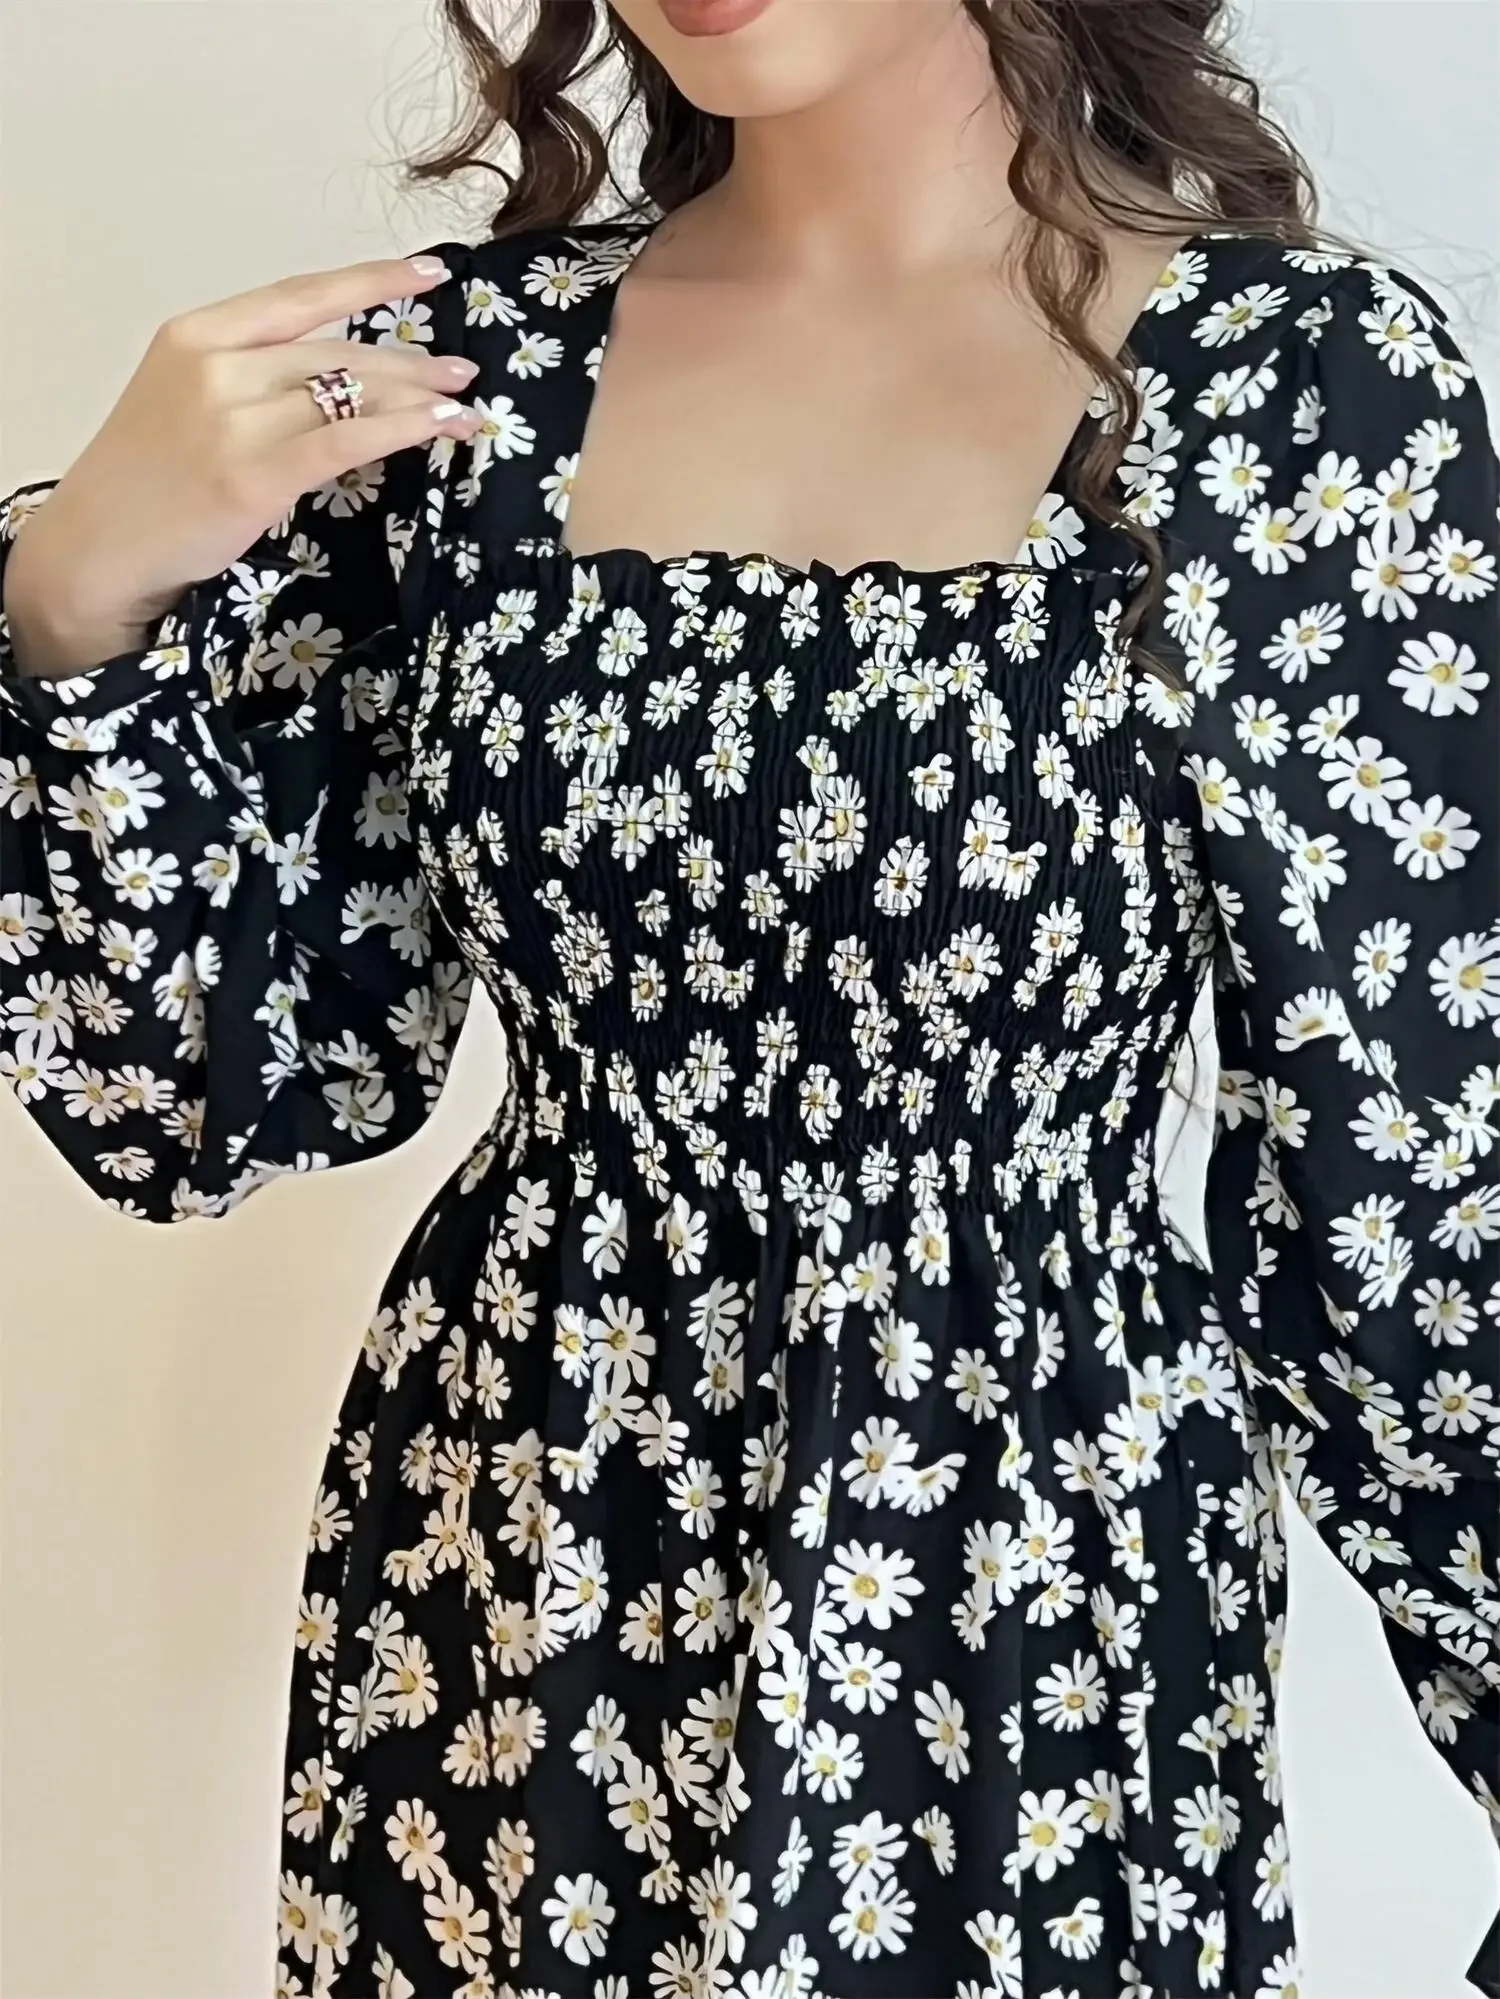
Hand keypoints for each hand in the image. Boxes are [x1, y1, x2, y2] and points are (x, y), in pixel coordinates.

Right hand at [3, 255, 483, 675]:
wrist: (95, 551)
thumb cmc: (145, 485)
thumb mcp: (186, 403)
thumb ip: (252, 381)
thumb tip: (338, 383)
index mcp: (197, 335)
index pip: (301, 295)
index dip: (372, 281)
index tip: (428, 273)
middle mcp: (216, 365)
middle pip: (336, 352)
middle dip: (409, 362)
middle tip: (460, 370)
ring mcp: (232, 418)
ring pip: (347, 394)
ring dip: (416, 399)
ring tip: (463, 404)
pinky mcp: (252, 474)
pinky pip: (344, 440)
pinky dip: (402, 430)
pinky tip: (441, 426)